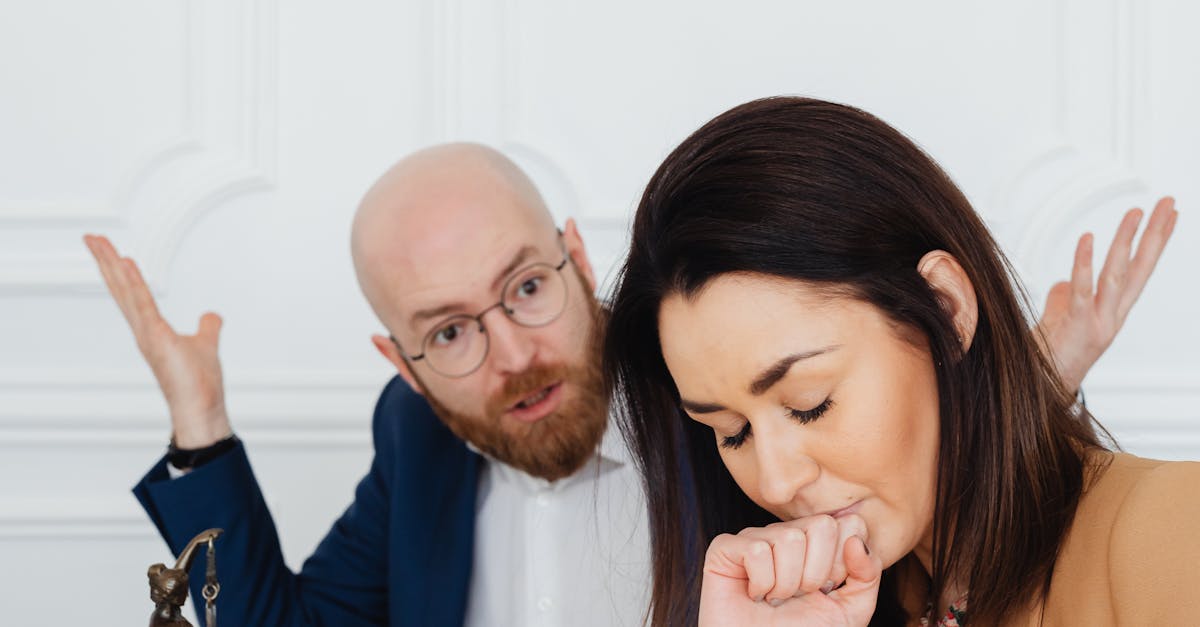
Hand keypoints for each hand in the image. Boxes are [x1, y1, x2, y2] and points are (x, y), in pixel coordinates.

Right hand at [84, 235, 231, 447]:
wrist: (201, 407)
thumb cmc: (200, 383)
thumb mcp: (206, 344)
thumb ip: (208, 328)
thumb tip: (212, 315)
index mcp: (150, 329)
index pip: (130, 293)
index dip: (117, 271)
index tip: (108, 250)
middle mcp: (142, 330)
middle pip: (120, 288)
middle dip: (105, 261)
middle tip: (90, 236)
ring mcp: (146, 334)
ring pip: (125, 291)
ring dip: (111, 264)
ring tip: (98, 241)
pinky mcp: (156, 338)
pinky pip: (143, 304)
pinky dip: (134, 283)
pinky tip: (124, 262)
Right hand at [699, 515, 881, 626]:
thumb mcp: (849, 611)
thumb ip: (867, 576)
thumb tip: (855, 539)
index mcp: (818, 544)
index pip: (849, 523)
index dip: (843, 563)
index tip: (828, 589)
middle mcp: (788, 535)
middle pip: (822, 525)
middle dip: (816, 572)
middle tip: (800, 594)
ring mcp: (756, 538)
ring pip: (789, 538)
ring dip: (786, 583)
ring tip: (775, 599)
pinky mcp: (726, 548)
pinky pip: (756, 550)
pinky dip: (761, 583)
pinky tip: (754, 594)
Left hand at [1036, 197, 1177, 390]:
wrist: (1042, 387)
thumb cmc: (1052, 354)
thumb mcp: (1062, 320)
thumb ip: (1067, 298)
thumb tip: (1065, 282)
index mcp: (1113, 310)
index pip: (1141, 269)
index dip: (1156, 242)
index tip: (1170, 215)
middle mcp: (1113, 315)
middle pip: (1140, 268)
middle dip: (1155, 234)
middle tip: (1167, 203)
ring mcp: (1099, 322)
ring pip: (1117, 275)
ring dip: (1126, 242)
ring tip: (1135, 212)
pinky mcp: (1079, 327)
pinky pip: (1082, 290)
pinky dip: (1084, 263)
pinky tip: (1088, 239)